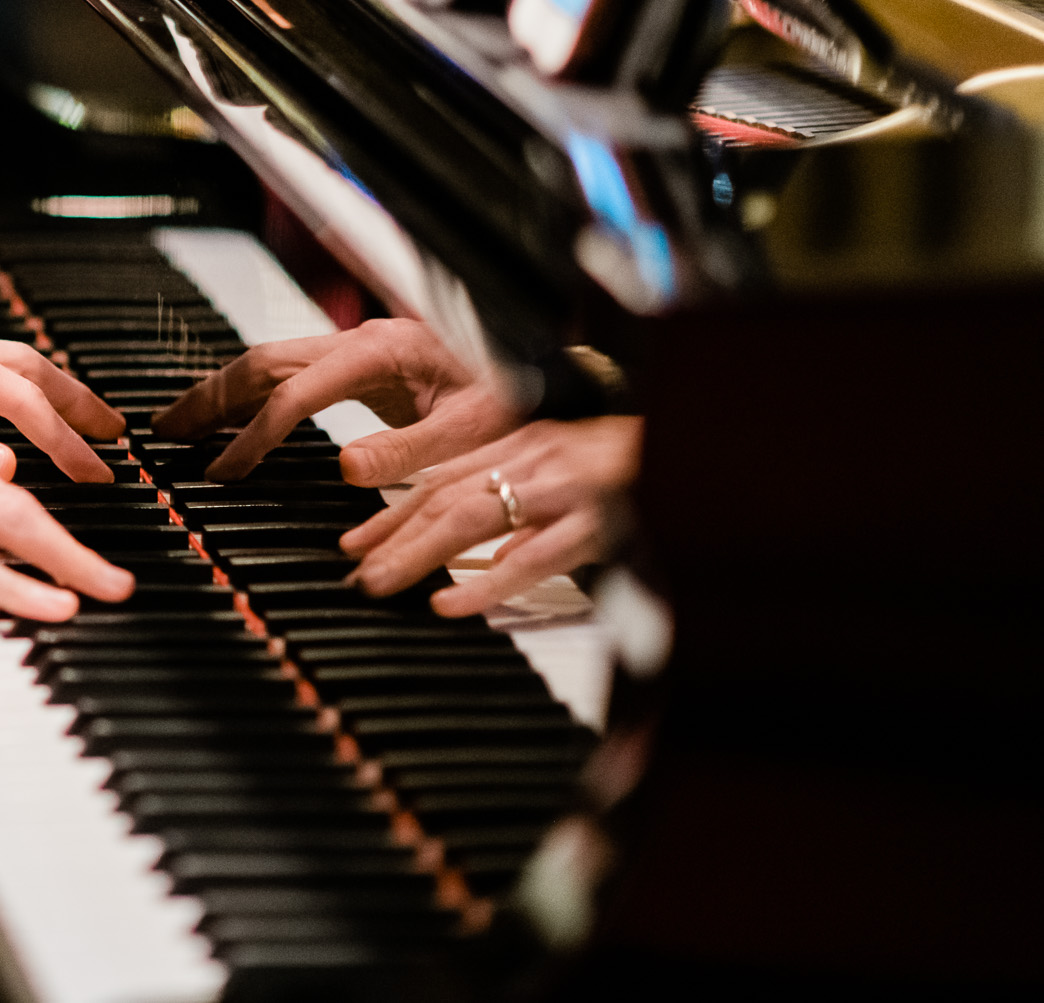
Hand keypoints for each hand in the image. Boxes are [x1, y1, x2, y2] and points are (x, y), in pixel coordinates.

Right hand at [150, 318, 525, 486]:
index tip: (224, 469)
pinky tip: (230, 417)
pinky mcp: (359, 364)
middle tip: (166, 434)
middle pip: (262, 362)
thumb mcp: (474, 428)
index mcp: (383, 350)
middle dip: (209, 398)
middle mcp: (361, 342)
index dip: (254, 434)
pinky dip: (247, 393)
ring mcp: (356, 349)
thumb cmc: (517, 394)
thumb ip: (411, 450)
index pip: (296, 392)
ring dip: (220, 392)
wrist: (547, 370)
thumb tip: (345, 467)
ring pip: (268, 362)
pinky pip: (286, 372)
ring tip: (179, 424)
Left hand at [340, 415, 639, 617]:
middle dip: (391, 536)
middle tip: (354, 574)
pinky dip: (488, 581)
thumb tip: (462, 540)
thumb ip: (512, 491)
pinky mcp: (599, 523)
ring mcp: (565, 491)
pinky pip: (536, 556)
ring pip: (476, 518)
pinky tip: (452, 603)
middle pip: (446, 497)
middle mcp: (534, 461)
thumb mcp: (560, 465)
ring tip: (380, 584)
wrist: (697, 444)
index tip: (352, 546)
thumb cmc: (628, 463)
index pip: (440, 478)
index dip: (391, 512)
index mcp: (520, 446)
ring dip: (419, 553)